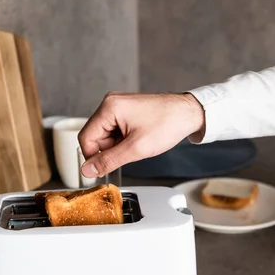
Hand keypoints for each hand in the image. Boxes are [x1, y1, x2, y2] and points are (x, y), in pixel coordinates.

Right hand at [78, 92, 204, 177]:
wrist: (188, 113)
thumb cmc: (167, 124)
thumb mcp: (136, 149)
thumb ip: (108, 161)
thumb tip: (87, 170)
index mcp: (109, 108)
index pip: (86, 138)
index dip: (93, 157)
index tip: (103, 169)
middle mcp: (110, 103)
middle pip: (95, 137)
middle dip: (109, 150)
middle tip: (129, 153)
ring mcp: (118, 106)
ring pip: (106, 136)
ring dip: (118, 146)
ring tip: (138, 144)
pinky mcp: (126, 111)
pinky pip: (115, 131)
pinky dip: (124, 141)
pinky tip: (138, 140)